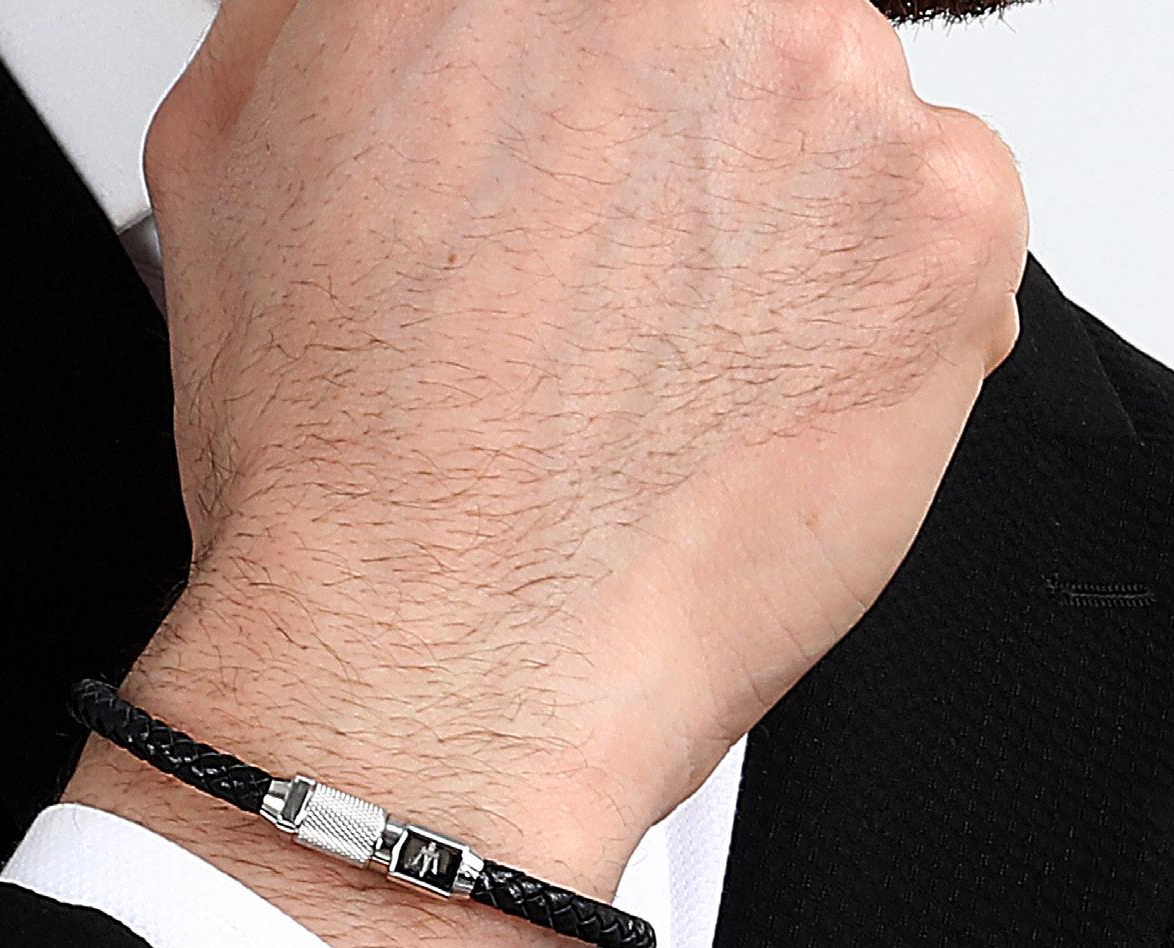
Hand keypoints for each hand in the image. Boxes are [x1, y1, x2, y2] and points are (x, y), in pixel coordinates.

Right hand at [70, 0, 1026, 947]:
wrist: (438, 656)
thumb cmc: (336, 462)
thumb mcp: (232, 162)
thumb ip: (337, 21)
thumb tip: (414, 8)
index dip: (598, 94)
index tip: (585, 161)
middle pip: (726, 31)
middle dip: (678, 151)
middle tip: (612, 292)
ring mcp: (822, 82)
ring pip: (832, 122)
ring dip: (773, 230)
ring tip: (666, 372)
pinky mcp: (941, 219)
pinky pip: (939, 227)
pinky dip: (870, 313)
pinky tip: (751, 400)